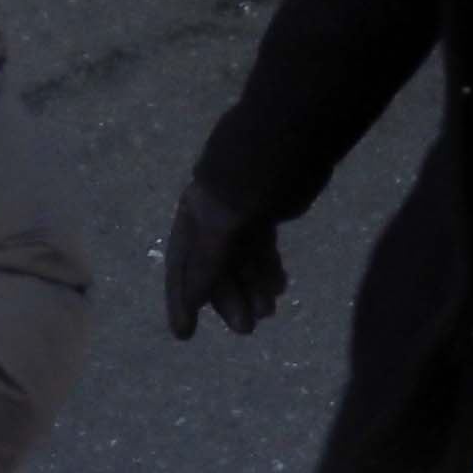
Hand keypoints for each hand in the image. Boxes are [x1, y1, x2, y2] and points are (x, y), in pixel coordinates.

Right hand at [162, 178, 286, 341]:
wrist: (290, 137)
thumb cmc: (247, 181)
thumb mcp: (223, 226)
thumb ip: (206, 265)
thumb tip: (191, 302)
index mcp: (193, 218)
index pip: (182, 267)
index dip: (182, 300)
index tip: (185, 334)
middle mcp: (212, 218)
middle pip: (215, 269)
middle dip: (228, 300)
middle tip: (246, 330)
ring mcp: (242, 214)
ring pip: (242, 261)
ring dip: (252, 289)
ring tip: (268, 312)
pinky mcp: (268, 211)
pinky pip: (262, 249)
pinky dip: (267, 270)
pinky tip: (278, 287)